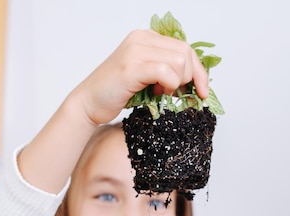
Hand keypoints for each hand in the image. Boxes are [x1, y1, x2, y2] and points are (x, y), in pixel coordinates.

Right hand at [71, 29, 208, 125]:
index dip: (199, 71)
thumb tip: (195, 79)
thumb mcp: (146, 76)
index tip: (202, 91)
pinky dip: (169, 86)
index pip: (184, 47)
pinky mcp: (132, 66)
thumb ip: (166, 70)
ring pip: (179, 62)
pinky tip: (157, 93)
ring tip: (161, 92)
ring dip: (177, 83)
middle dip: (190, 78)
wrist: (88, 103)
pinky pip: (166, 72)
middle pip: (185, 53)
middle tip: (177, 94)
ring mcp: (135, 51)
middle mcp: (140, 38)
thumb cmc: (116, 93)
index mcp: (145, 37)